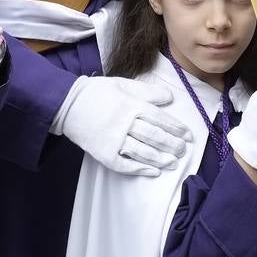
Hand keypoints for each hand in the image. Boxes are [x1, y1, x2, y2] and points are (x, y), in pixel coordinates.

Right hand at [55, 76, 193, 175]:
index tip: (188, 135)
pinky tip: (152, 172)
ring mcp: (114, 140)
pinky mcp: (103, 153)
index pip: (160, 118)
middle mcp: (124, 123)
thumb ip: (147, 91)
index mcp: (131, 105)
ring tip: (173, 163)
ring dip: (160, 159)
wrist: (68, 104)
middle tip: (183, 150)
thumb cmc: (97, 92)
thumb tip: (170, 97)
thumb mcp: (123, 84)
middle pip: (154, 136)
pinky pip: (124, 165)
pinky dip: (139, 169)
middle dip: (172, 144)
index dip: (176, 128)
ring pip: (142, 152)